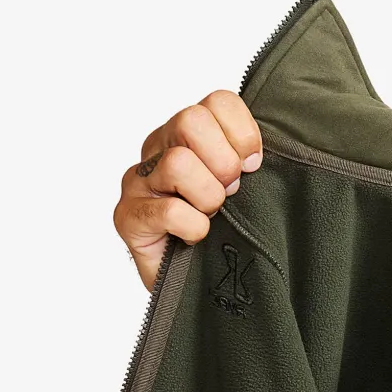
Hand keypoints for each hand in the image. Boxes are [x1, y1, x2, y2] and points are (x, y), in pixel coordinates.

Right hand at [114, 92, 263, 289]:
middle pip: (192, 120)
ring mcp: (139, 181)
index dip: (243, 134)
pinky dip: (192, 228)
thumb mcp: (247, 190)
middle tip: (230, 194)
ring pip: (179, 163)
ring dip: (208, 198)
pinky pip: (168, 210)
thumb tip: (263, 154)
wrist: (201, 289)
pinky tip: (196, 239)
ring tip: (210, 217)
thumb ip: (252, 161)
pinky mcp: (127, 217)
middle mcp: (159, 148)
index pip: (218, 101)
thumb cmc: (226, 235)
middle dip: (224, 163)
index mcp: (189, 134)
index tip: (252, 167)